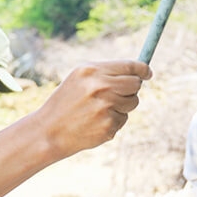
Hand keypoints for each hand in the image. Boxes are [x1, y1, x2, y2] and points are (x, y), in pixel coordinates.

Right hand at [35, 59, 150, 158]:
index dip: (143, 69)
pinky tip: (95, 122)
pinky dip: (114, 121)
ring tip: (100, 109)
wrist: (49, 131)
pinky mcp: (109, 126)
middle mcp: (100, 87)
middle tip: (122, 93)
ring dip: (123, 105)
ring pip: (133, 102)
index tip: (148, 72)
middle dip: (133, 88)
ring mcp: (105, 107)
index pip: (129, 65)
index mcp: (92, 71)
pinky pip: (123, 119)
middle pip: (135, 84)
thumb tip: (138, 72)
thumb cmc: (66, 102)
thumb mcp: (79, 79)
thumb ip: (105, 72)